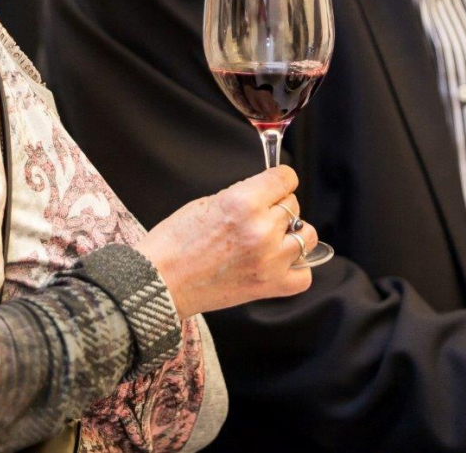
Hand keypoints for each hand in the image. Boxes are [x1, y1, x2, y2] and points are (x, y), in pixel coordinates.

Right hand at [135, 165, 315, 318]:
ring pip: (306, 236)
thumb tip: (267, 194)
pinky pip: (304, 276)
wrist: (159, 283)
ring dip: (291, 234)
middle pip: (293, 205)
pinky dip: (296, 268)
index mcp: (244, 203)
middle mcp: (262, 230)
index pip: (286, 178)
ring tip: (270, 238)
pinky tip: (279, 262)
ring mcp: (269, 261)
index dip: (279, 180)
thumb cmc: (174, 242)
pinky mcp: (269, 287)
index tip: (274, 184)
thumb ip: (243, 196)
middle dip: (277, 207)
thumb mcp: (207, 203)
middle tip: (257, 217)